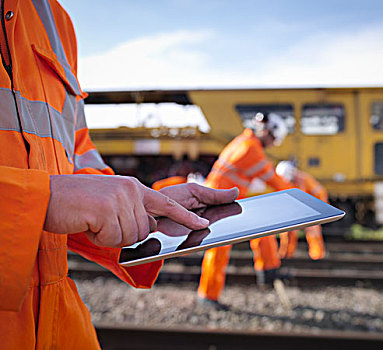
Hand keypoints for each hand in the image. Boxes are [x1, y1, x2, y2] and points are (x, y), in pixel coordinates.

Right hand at [44, 175, 236, 247]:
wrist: (46, 196)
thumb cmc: (76, 203)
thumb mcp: (110, 200)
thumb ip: (132, 210)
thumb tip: (150, 225)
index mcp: (133, 187)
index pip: (166, 203)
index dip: (185, 216)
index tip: (203, 224)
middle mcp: (131, 190)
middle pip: (144, 230)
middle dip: (123, 234)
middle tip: (101, 222)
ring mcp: (120, 199)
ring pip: (131, 237)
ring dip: (110, 236)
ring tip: (93, 220)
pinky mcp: (107, 209)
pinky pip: (114, 239)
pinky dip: (99, 238)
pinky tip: (88, 223)